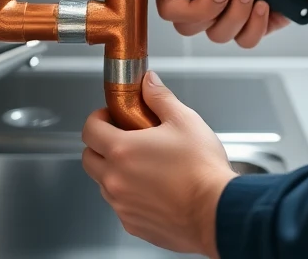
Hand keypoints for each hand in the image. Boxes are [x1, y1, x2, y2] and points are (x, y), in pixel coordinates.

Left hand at [82, 72, 236, 256]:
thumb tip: (149, 82)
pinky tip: (155, 189)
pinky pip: (121, 206)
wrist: (217, 212)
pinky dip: (130, 196)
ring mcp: (122, 205)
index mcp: (122, 150)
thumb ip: (160, 98)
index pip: (89, 130)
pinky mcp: (133, 225)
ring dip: (116, 172)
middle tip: (126, 139)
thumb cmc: (202, 170)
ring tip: (145, 165)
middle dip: (102, 145)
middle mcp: (115, 180)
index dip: (99, 118)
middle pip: (89, 158)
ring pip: (104, 184)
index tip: (113, 117)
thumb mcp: (184, 121)